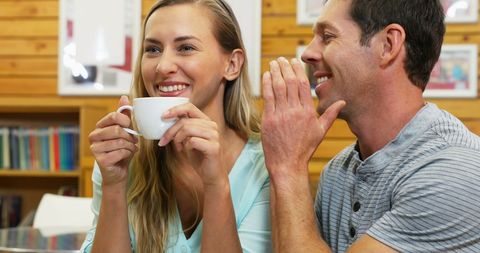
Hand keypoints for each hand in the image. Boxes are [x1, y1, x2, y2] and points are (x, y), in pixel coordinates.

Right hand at [88, 95, 138, 187]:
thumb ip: (124, 115)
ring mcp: (95, 149)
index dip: (126, 121)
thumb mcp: (126, 131)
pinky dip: (128, 154)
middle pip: (117, 130)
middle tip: (133, 141)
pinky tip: (126, 156)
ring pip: (120, 142)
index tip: (130, 127)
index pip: (113, 116)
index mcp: (99, 127)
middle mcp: (93, 136)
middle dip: (130, 136)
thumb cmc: (122, 150)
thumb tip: (124, 97)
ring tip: (131, 149)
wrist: (119, 172)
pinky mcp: (100, 160)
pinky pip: (121, 152)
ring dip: (131, 146)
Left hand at [159, 103, 226, 186]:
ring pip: (187, 129)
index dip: (175, 109)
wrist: (211, 175)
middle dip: (171, 131)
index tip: (163, 116)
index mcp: (206, 121)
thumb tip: (166, 118)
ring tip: (178, 147)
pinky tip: (185, 151)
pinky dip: (185, 146)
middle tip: (164, 141)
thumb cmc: (198, 157)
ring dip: (177, 139)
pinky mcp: (214, 147)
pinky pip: (192, 141)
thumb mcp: (188, 139)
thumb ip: (182, 128)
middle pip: (185, 121)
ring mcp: (214, 136)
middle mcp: (212, 126)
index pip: (190, 107)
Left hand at [261, 57, 344, 177]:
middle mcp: (295, 111)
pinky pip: (267, 97)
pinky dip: (266, 84)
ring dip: (275, 72)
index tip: (293, 62)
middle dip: (285, 68)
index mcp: (308, 112)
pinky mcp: (269, 119)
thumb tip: (343, 102)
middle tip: (281, 59)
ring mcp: (281, 115)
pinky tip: (266, 76)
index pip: (302, 85)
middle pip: (289, 82)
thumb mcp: (320, 132)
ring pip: (278, 87)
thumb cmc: (304, 149)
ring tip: (273, 63)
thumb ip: (330, 114)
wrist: (288, 164)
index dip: (297, 70)